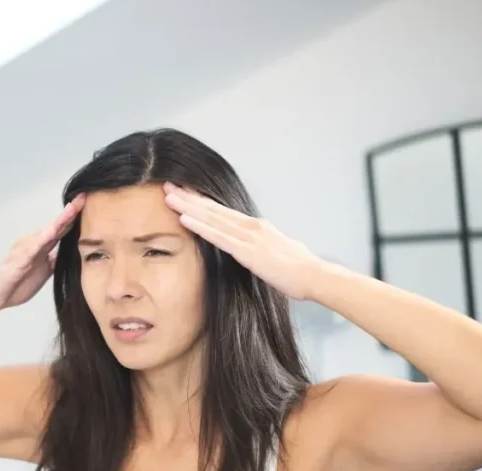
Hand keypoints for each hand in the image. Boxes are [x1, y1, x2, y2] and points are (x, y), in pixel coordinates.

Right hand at [0, 194, 85, 311]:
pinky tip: (53, 231)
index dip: (74, 218)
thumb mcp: (44, 271)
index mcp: (41, 247)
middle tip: (83, 197)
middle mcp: (34, 243)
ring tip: (72, 208)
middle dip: (70, 212)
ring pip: (46, 232)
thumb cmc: (17, 284)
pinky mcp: (18, 260)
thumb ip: (55, 260)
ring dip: (59, 220)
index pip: (60, 230)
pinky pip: (32, 248)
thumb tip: (70, 252)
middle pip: (55, 225)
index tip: (87, 204)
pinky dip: (43, 239)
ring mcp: (25, 249)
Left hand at [163, 182, 323, 300]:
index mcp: (256, 226)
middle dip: (189, 197)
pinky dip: (200, 226)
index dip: (201, 201)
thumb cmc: (298, 268)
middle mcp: (250, 226)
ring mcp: (248, 237)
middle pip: (213, 209)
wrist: (313, 275)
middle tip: (167, 185)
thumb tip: (253, 247)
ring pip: (212, 218)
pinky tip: (183, 219)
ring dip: (188, 206)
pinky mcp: (247, 251)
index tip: (183, 192)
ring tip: (169, 196)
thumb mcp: (275, 251)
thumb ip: (260, 246)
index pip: (222, 211)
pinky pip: (218, 237)